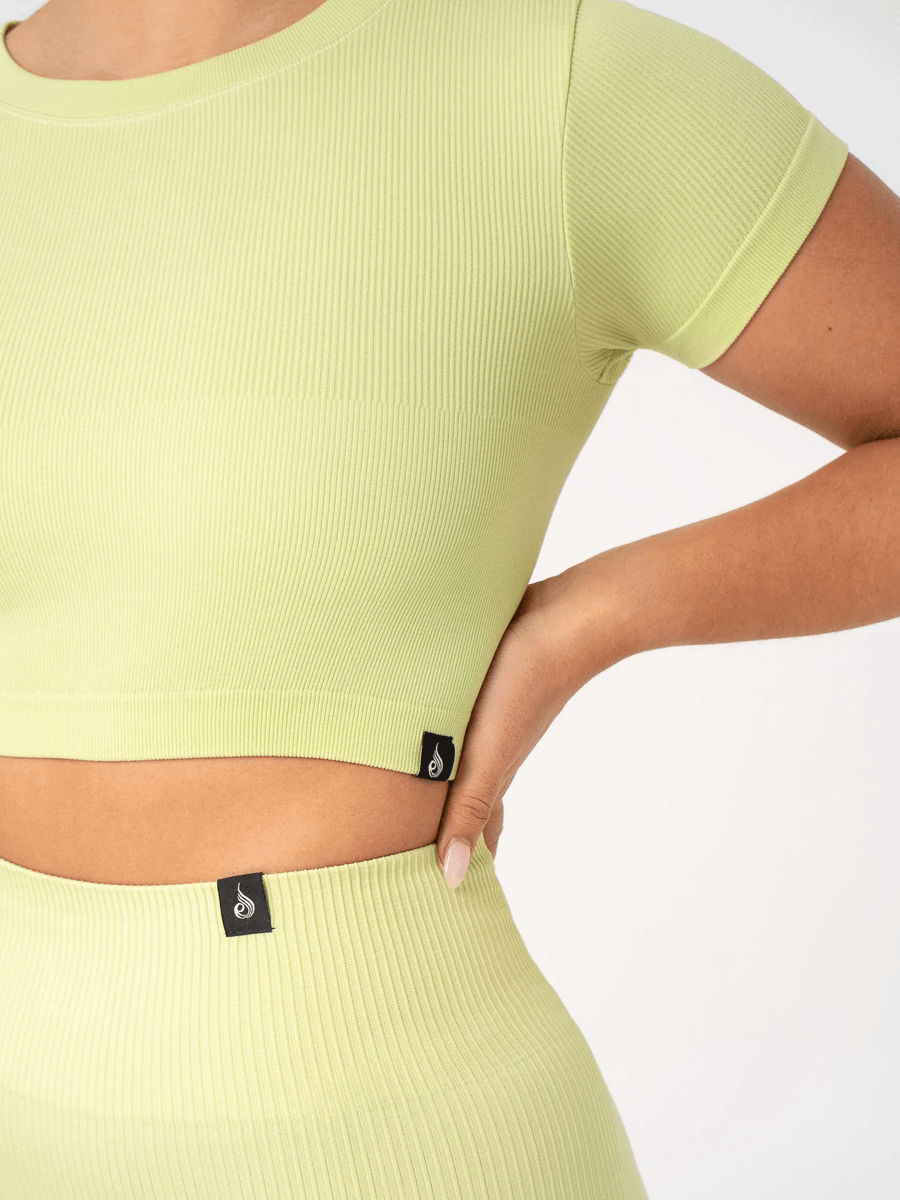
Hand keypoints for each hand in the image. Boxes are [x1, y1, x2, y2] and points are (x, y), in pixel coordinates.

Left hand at [434, 569, 608, 887]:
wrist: (569, 618)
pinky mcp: (492, 680)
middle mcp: (494, 749)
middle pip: (469, 798)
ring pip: (466, 758)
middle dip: (445, 825)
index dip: (463, 862)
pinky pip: (465, 718)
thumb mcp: (488, 755)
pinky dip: (448, 733)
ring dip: (444, 778)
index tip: (441, 892)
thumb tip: (452, 878)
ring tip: (414, 790)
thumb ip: (469, 809)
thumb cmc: (526, 686)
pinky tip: (433, 715)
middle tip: (413, 850)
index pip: (479, 833)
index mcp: (493, 774)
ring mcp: (495, 715)